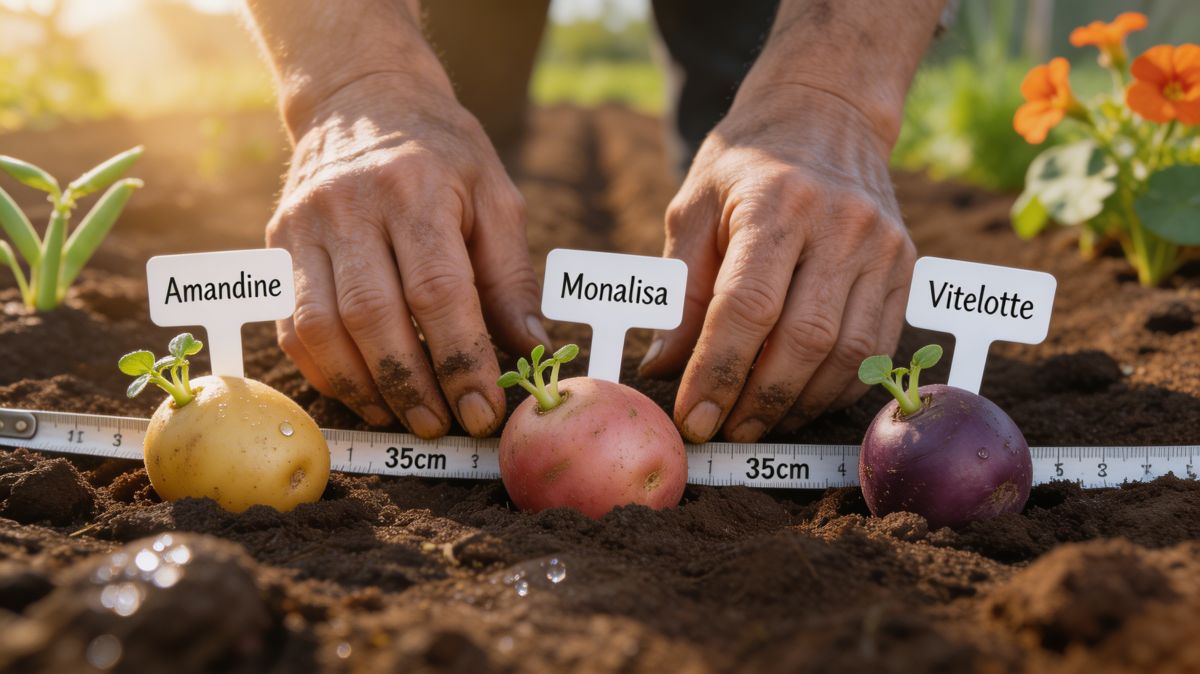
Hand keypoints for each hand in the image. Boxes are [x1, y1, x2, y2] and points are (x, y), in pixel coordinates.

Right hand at [267, 75, 548, 436]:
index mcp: (416, 189)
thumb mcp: (494, 195)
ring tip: (403, 417)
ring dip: (364, 387)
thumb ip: (510, 276)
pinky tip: (361, 391)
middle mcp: (351, 205)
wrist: (362, 96)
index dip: (462, 359)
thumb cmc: (442, 153)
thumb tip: (532, 350)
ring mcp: (303, 225)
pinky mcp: (276, 245)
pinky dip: (324, 370)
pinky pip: (290, 324)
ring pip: (322, 328)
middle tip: (441, 425)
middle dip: (411, 384)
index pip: (439, 292)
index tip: (484, 409)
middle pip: (374, 316)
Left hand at [639, 85, 916, 442]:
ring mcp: (882, 247)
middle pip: (804, 339)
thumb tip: (662, 368)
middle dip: (759, 399)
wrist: (827, 113)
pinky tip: (799, 400)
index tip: (693, 417)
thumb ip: (680, 289)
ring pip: (848, 354)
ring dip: (799, 404)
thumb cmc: (746, 165)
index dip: (719, 372)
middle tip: (724, 430)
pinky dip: (837, 388)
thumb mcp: (693, 208)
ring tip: (756, 422)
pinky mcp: (905, 268)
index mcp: (777, 203)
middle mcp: (840, 224)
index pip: (747, 307)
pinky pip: (876, 349)